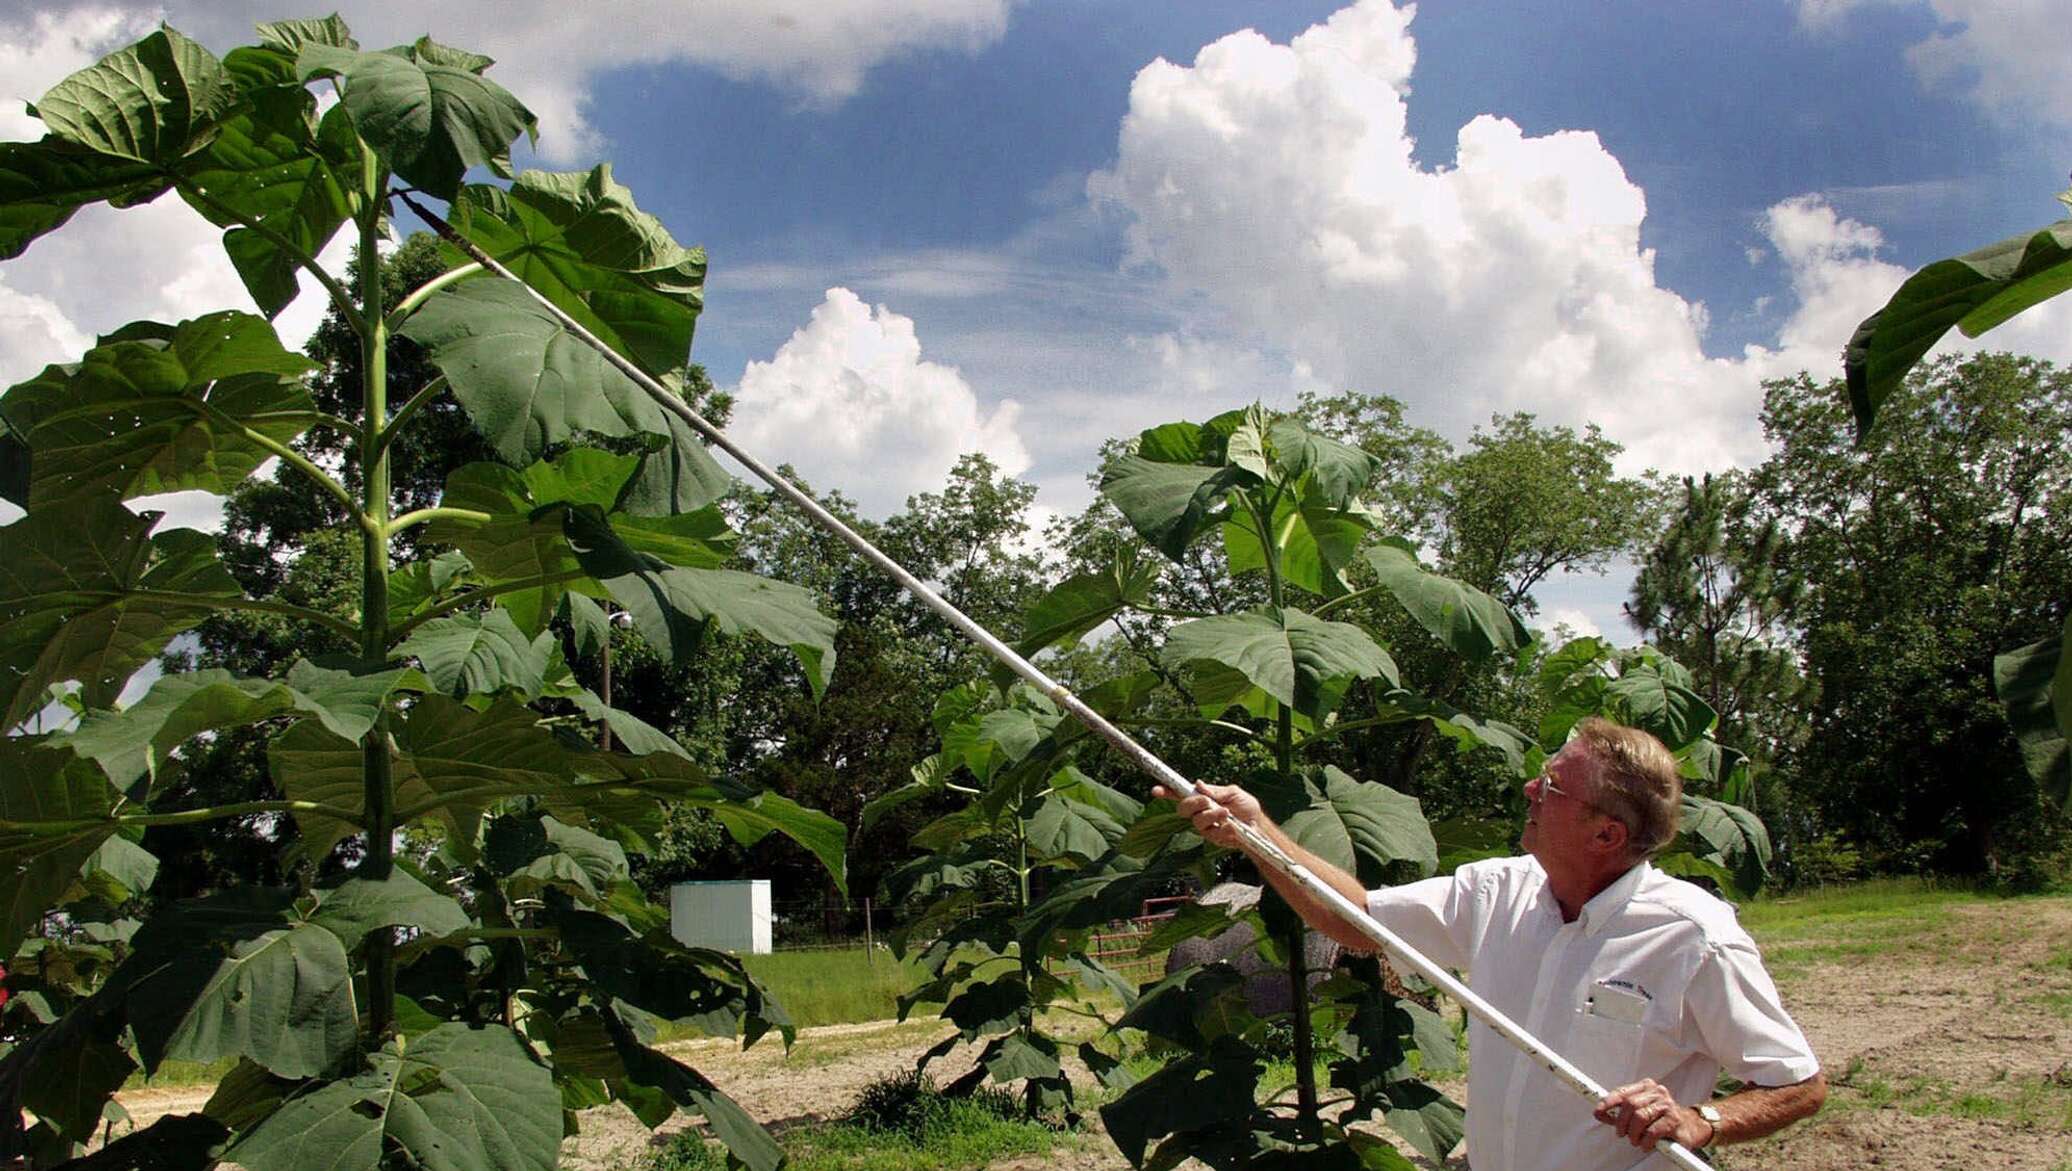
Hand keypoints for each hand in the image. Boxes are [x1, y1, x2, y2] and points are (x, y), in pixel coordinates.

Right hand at [1151, 781, 1261, 848]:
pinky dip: (1222, 826)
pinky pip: (1211, 832)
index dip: (1166, 792)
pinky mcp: (1212, 838)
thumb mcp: (1233, 793)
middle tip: (1206, 801)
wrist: (1258, 825)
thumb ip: (1216, 790)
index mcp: (1201, 797)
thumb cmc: (1245, 806)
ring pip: (1197, 821)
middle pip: (1183, 808)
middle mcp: (1199, 812)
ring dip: (1211, 815)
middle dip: (1193, 803)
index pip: (1180, 793)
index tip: (1156, 790)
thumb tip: (1199, 784)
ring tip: (1226, 812)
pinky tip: (1231, 825)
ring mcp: (1204, 826)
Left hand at [1594, 1080, 1711, 1150]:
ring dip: (1633, 1133)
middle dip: (1621, 1122)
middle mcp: (1657, 1092)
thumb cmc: (1659, 1120)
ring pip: (1640, 1117)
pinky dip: (1645, 1141)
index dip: (1608, 1102)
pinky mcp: (1674, 1119)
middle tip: (1620, 1134)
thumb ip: (1619, 1113)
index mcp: (1646, 1086)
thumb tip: (1598, 1113)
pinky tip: (1646, 1145)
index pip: (1622, 1092)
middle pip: (1630, 1104)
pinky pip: (1653, 1131)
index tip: (1597, 1112)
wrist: (1689, 1128)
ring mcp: (1667, 1104)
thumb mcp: (1637, 1113)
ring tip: (1634, 1140)